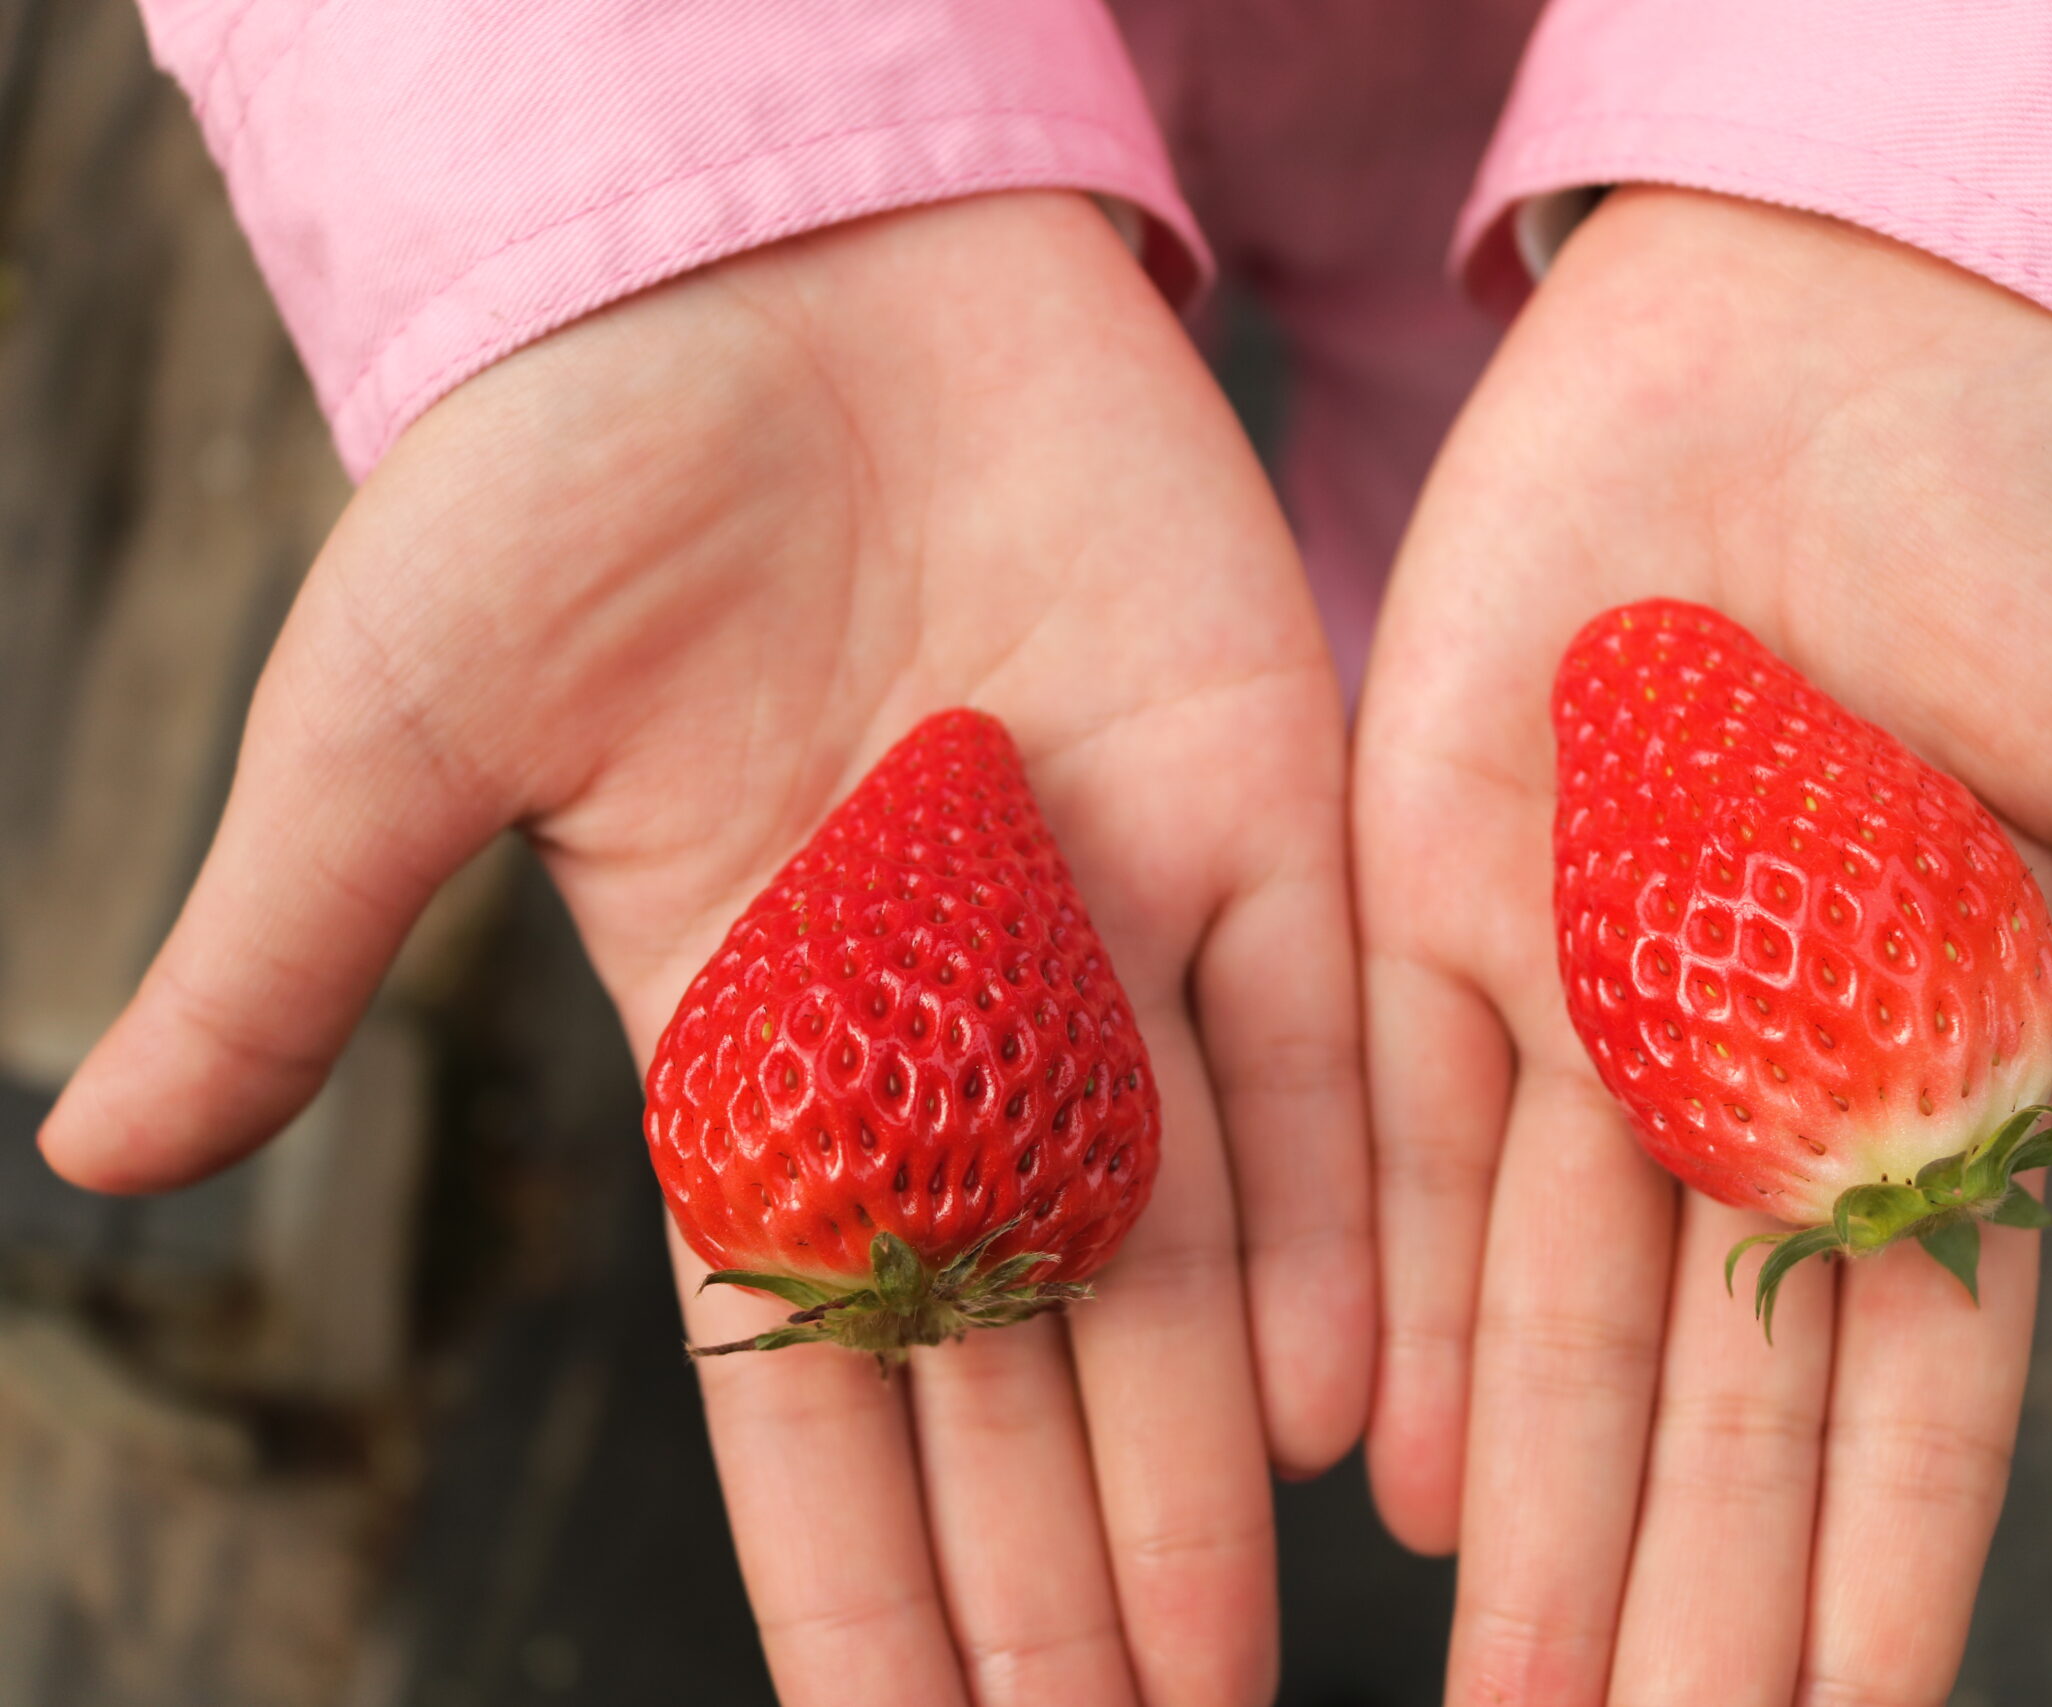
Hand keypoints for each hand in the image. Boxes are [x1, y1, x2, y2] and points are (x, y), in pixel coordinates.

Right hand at [39, 191, 1371, 1705]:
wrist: (780, 256)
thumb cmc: (571, 469)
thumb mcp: (401, 720)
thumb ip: (296, 943)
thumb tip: (90, 1154)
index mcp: (753, 1045)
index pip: (799, 1373)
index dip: (847, 1572)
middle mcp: (950, 1030)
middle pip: (1008, 1365)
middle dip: (1051, 1576)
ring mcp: (1108, 936)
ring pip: (1172, 1256)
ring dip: (1194, 1468)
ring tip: (1218, 1666)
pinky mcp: (1247, 810)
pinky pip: (1293, 1059)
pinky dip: (1319, 1227)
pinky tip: (1332, 1411)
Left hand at [1356, 188, 2051, 1702]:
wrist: (1836, 322)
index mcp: (1935, 1065)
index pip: (1910, 1380)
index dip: (1882, 1569)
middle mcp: (1742, 1075)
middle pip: (1712, 1397)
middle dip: (1684, 1599)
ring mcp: (1585, 1002)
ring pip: (1554, 1316)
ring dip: (1539, 1517)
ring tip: (1517, 1697)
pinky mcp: (1436, 904)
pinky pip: (1415, 1150)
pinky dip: (1410, 1316)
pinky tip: (1407, 1483)